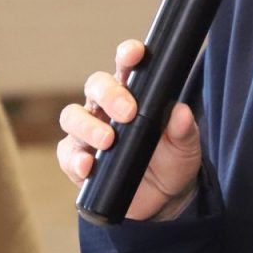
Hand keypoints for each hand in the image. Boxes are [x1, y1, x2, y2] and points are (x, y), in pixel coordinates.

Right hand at [57, 39, 202, 221]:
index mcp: (133, 94)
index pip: (125, 67)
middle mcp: (105, 109)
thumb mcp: (185, 147)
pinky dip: (75, 159)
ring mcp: (88, 134)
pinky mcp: (77, 161)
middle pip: (95, 86)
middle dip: (109, 94)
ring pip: (73, 116)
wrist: (162, 199)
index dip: (126, 55)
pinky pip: (67, 154)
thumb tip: (182, 112)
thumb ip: (184, 130)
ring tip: (108, 140)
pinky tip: (88, 166)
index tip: (135, 54)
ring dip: (88, 126)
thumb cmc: (171, 161)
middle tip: (128, 112)